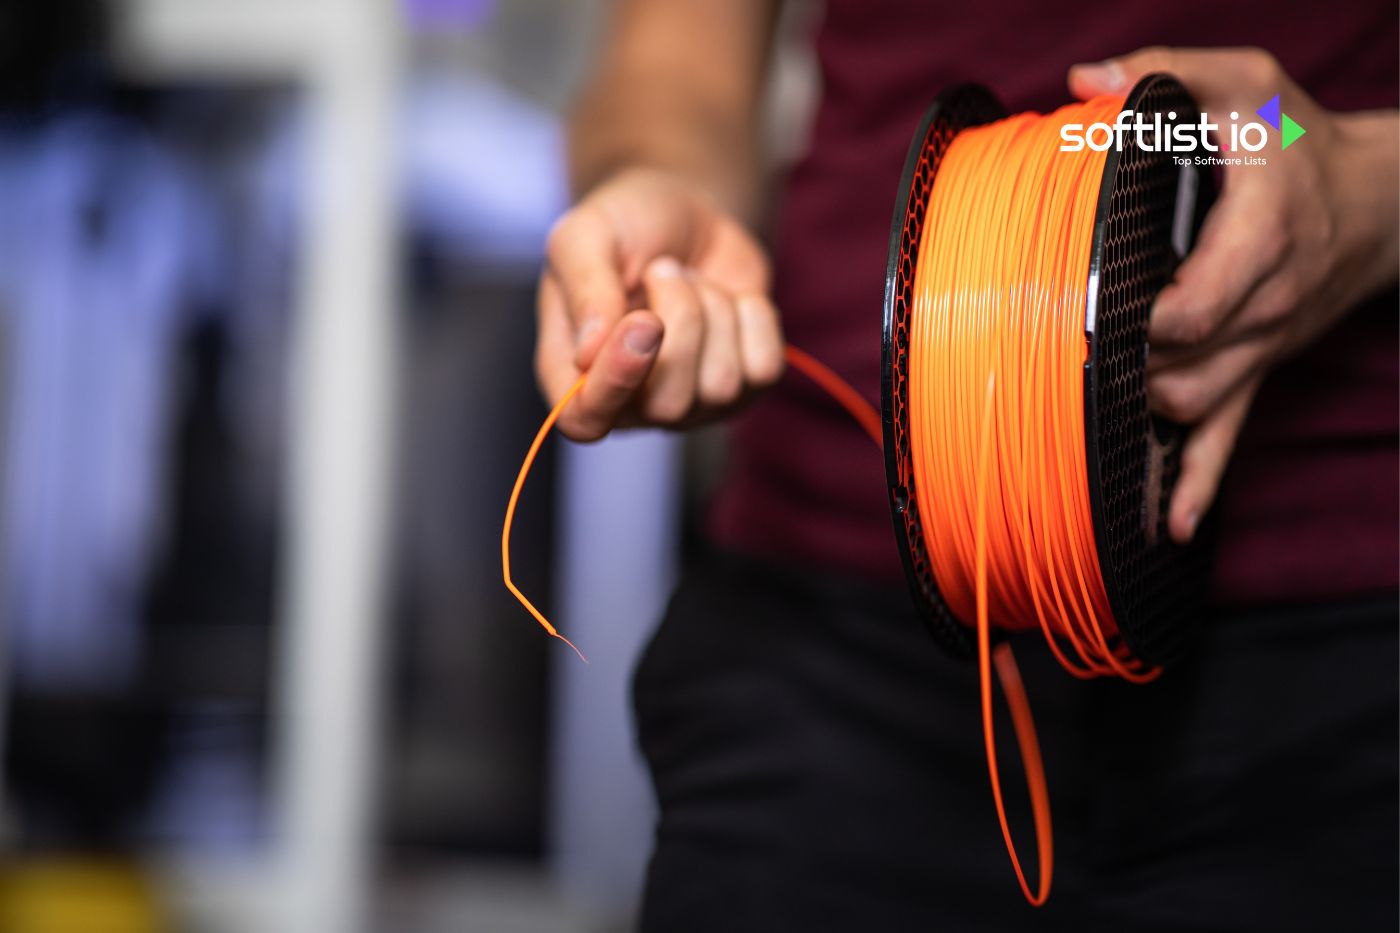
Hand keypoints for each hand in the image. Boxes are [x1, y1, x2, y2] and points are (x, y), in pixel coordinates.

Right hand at [536, 167, 784, 441]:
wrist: (688, 215)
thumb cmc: (625, 228)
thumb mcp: (586, 235)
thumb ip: (582, 289)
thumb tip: (589, 353)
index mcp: (574, 375)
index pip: (585, 421)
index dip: (615, 384)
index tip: (642, 321)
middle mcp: (631, 404)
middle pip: (666, 404)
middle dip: (680, 320)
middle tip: (664, 270)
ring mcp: (692, 403)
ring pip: (720, 386)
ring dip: (713, 310)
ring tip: (690, 280)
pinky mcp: (744, 387)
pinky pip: (764, 371)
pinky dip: (755, 318)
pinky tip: (729, 299)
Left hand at [1069, 47, 1398, 542]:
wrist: (1378, 200)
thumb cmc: (1299, 141)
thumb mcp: (1245, 82)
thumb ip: (1166, 72)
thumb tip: (1081, 81)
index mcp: (1259, 238)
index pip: (1194, 307)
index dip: (1135, 321)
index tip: (1079, 311)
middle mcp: (1262, 307)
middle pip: (1183, 372)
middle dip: (1121, 374)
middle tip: (1058, 365)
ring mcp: (1259, 350)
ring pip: (1195, 412)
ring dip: (1138, 417)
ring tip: (1080, 419)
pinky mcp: (1255, 372)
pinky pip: (1230, 441)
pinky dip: (1197, 486)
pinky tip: (1165, 529)